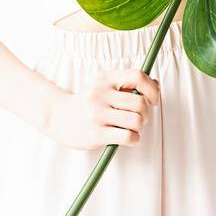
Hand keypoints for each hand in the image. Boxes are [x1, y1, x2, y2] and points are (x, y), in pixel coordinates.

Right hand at [44, 67, 160, 151]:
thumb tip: (155, 83)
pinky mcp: (96, 134)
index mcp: (105, 78)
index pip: (137, 76)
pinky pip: (128, 137)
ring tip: (131, 128)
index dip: (152, 89)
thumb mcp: (104, 85)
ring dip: (139, 127)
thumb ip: (128, 83)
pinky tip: (127, 138)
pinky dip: (134, 139)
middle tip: (139, 118)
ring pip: (136, 121)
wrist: (60, 118)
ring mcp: (97, 114)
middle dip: (146, 114)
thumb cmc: (89, 102)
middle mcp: (100, 94)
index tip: (153, 100)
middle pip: (140, 103)